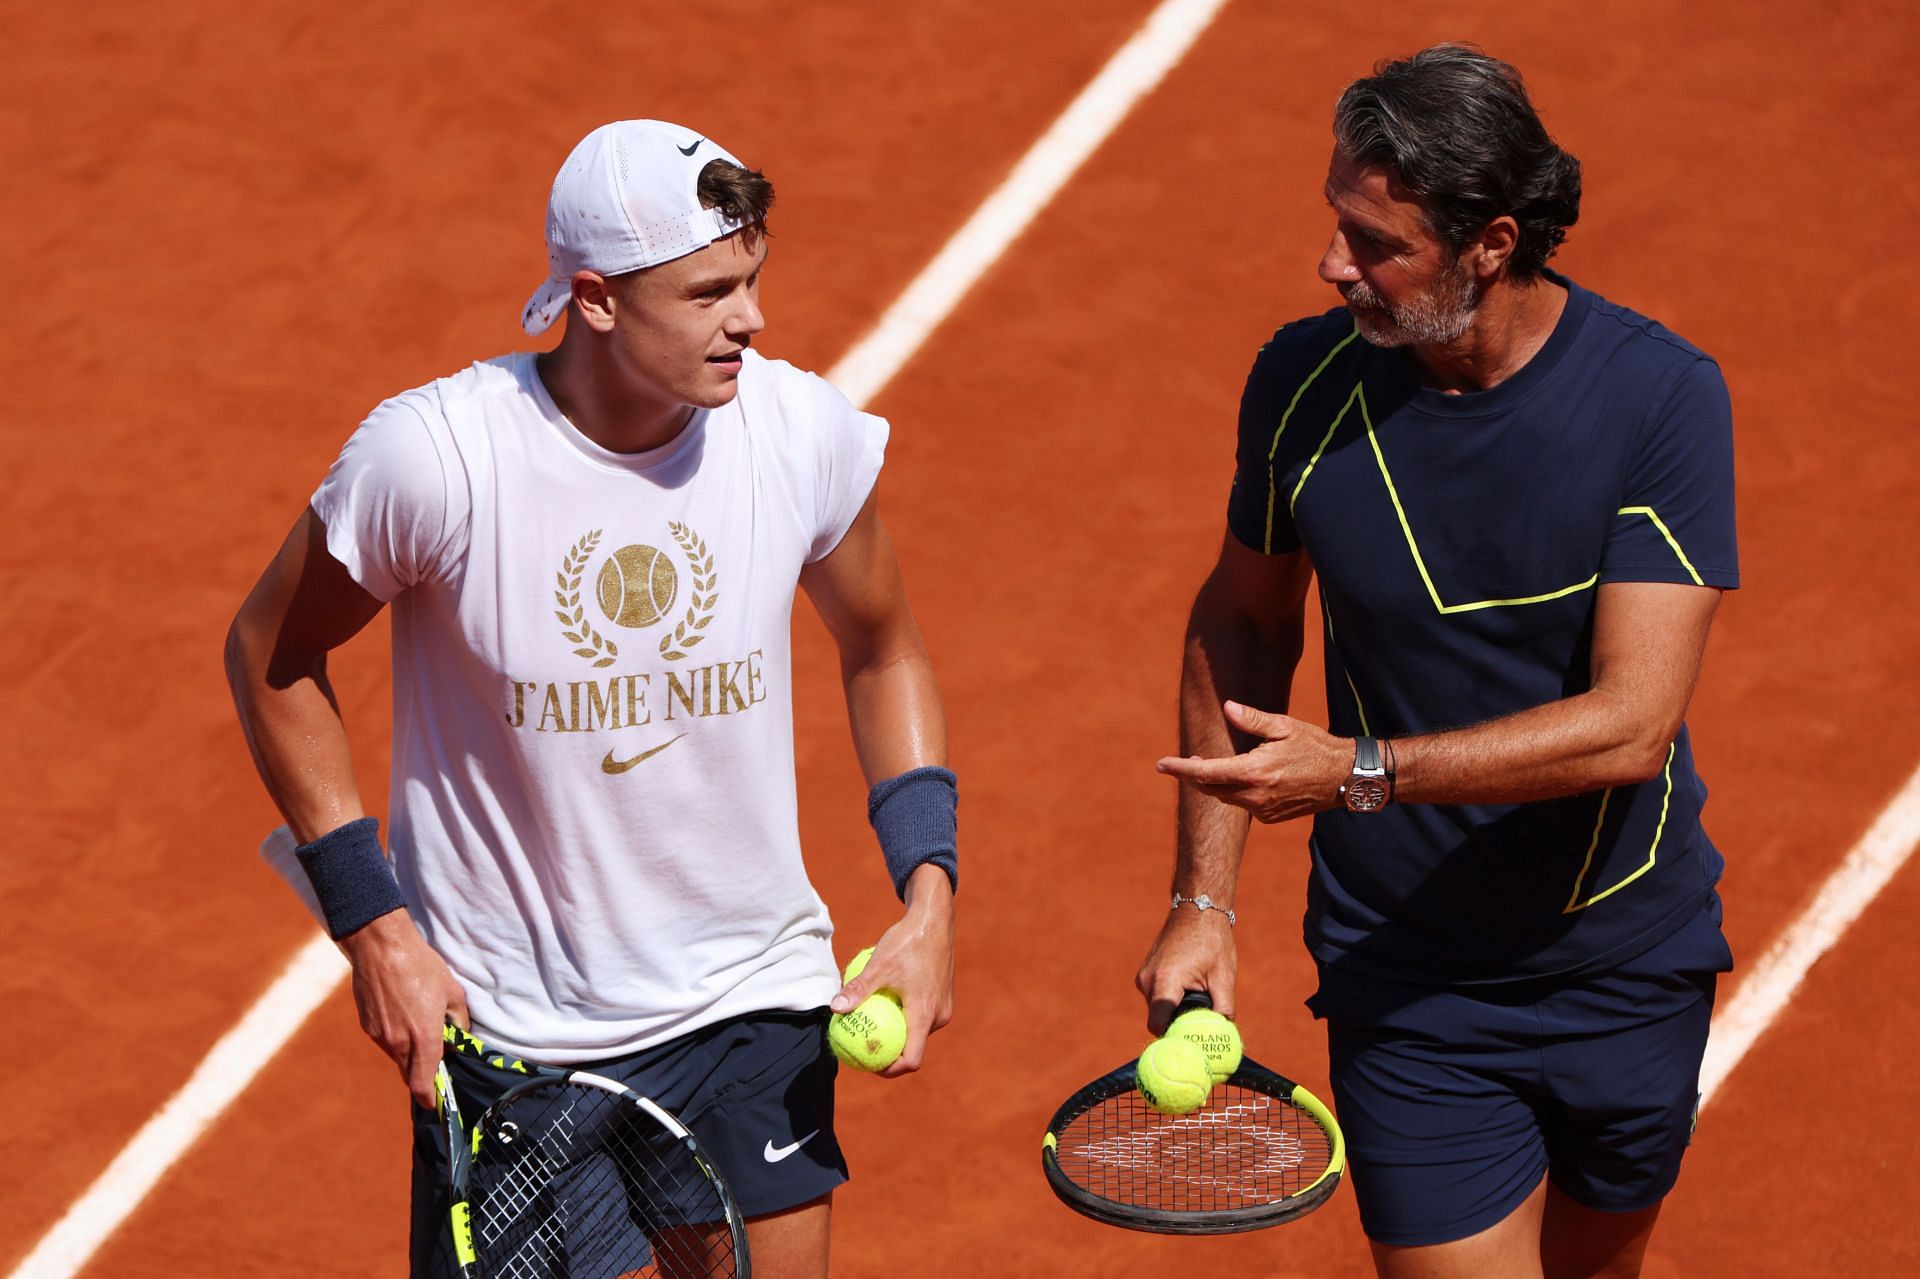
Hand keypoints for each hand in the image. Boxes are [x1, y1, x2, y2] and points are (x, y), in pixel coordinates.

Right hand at [339, 910, 469, 1107]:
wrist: (381, 948)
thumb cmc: (421, 967)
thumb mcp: (452, 992)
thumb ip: (459, 1021)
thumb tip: (459, 1037)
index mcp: (424, 1038)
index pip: (424, 1083)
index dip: (430, 1097)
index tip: (435, 1102)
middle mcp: (399, 1043)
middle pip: (410, 1074)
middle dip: (422, 1075)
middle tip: (435, 1063)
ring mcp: (380, 1036)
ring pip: (397, 1058)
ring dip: (409, 1055)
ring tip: (419, 1028)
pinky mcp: (368, 1026)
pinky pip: (385, 1042)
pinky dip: (395, 1039)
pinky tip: (403, 1016)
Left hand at [831, 863, 954, 1077]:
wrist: (935, 919)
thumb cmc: (907, 941)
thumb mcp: (879, 965)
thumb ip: (858, 990)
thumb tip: (834, 1009)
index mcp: (925, 1014)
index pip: (911, 1059)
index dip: (891, 1070)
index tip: (870, 1066)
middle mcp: (939, 1015)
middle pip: (914, 1047)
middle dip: (890, 1052)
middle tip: (864, 1047)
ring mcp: (943, 1006)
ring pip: (918, 1031)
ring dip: (897, 1032)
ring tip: (871, 1027)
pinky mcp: (943, 997)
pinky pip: (922, 1015)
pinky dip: (905, 1016)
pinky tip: (884, 1004)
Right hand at [1136, 903, 1236, 1034]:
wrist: (1198, 909)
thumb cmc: (1212, 940)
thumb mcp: (1224, 977)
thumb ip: (1224, 1009)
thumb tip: (1225, 1036)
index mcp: (1165, 981)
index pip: (1158, 1025)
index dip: (1172, 1040)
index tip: (1189, 1050)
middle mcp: (1148, 979)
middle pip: (1159, 1019)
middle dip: (1178, 1027)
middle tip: (1202, 1034)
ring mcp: (1145, 975)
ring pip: (1158, 1008)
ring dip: (1176, 1011)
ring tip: (1200, 1004)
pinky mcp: (1147, 972)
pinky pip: (1158, 996)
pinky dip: (1172, 1000)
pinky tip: (1192, 992)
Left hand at [1156, 700, 1349, 823]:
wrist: (1344, 777)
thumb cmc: (1315, 746)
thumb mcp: (1284, 726)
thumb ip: (1252, 719)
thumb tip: (1227, 708)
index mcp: (1255, 771)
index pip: (1206, 773)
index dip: (1180, 769)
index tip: (1160, 765)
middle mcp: (1256, 796)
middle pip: (1211, 788)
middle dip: (1194, 776)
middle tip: (1185, 761)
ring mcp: (1263, 810)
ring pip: (1226, 798)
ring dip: (1214, 784)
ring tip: (1211, 765)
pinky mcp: (1270, 817)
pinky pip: (1243, 805)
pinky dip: (1235, 792)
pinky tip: (1243, 778)